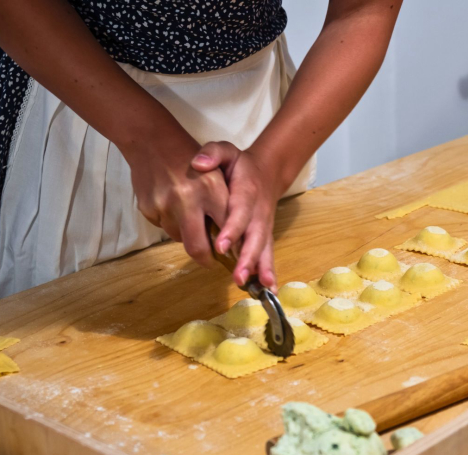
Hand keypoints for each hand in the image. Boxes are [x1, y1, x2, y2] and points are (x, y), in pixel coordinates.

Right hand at [120, 124, 228, 268]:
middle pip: (198, 248)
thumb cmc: (190, 155)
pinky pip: (164, 227)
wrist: (150, 139)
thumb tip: (234, 238)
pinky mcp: (148, 210)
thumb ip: (226, 202)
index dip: (231, 247)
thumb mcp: (217, 170)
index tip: (235, 257)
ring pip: (180, 238)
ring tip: (190, 216)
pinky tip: (172, 205)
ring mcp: (165, 206)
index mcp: (211, 188)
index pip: (227, 229)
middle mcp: (188, 200)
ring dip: (187, 234)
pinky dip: (171, 222)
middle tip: (212, 260)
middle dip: (207, 260)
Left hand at [191, 142, 284, 289]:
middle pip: (255, 237)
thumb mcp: (226, 151)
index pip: (239, 212)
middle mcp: (258, 212)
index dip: (232, 229)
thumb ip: (213, 153)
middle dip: (248, 258)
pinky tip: (269, 291)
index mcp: (246, 192)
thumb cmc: (240, 165)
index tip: (221, 245)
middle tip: (239, 276)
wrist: (268, 171)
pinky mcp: (265, 236)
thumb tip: (198, 163)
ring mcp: (264, 226)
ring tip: (258, 288)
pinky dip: (269, 273)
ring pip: (263, 249)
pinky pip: (268, 255)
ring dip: (260, 269)